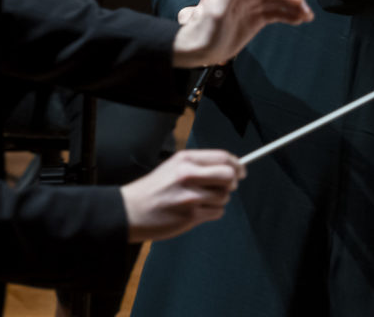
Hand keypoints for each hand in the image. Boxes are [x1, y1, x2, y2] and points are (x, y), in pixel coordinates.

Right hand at [121, 150, 245, 242]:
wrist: (132, 210)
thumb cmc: (155, 188)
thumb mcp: (174, 166)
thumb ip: (199, 165)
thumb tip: (230, 168)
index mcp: (185, 159)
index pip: (222, 157)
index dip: (236, 164)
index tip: (241, 170)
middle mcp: (189, 175)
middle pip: (228, 175)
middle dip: (232, 182)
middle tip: (228, 186)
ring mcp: (190, 196)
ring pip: (224, 196)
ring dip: (220, 199)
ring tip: (203, 199)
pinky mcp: (191, 216)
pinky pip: (217, 212)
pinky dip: (213, 211)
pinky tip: (198, 210)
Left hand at [172, 0, 311, 68]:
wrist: (197, 49)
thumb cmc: (203, 30)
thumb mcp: (217, 9)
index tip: (299, 1)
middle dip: (293, 0)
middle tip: (307, 11)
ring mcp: (252, 9)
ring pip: (277, 4)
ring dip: (293, 8)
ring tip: (307, 16)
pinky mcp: (253, 21)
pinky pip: (274, 15)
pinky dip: (287, 16)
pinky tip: (297, 20)